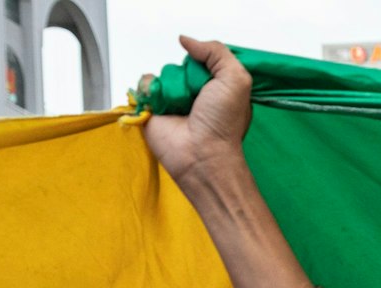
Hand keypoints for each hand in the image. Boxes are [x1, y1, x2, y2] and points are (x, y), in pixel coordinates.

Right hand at [142, 38, 251, 186]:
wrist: (201, 154)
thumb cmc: (223, 123)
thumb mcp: (236, 78)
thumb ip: (217, 51)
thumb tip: (187, 41)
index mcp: (219, 86)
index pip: (206, 59)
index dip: (206, 61)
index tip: (209, 73)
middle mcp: (196, 93)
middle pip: (182, 64)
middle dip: (186, 73)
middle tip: (195, 93)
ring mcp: (174, 100)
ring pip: (163, 73)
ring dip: (169, 83)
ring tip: (179, 103)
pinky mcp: (154, 108)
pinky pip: (145, 85)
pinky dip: (150, 89)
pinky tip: (163, 104)